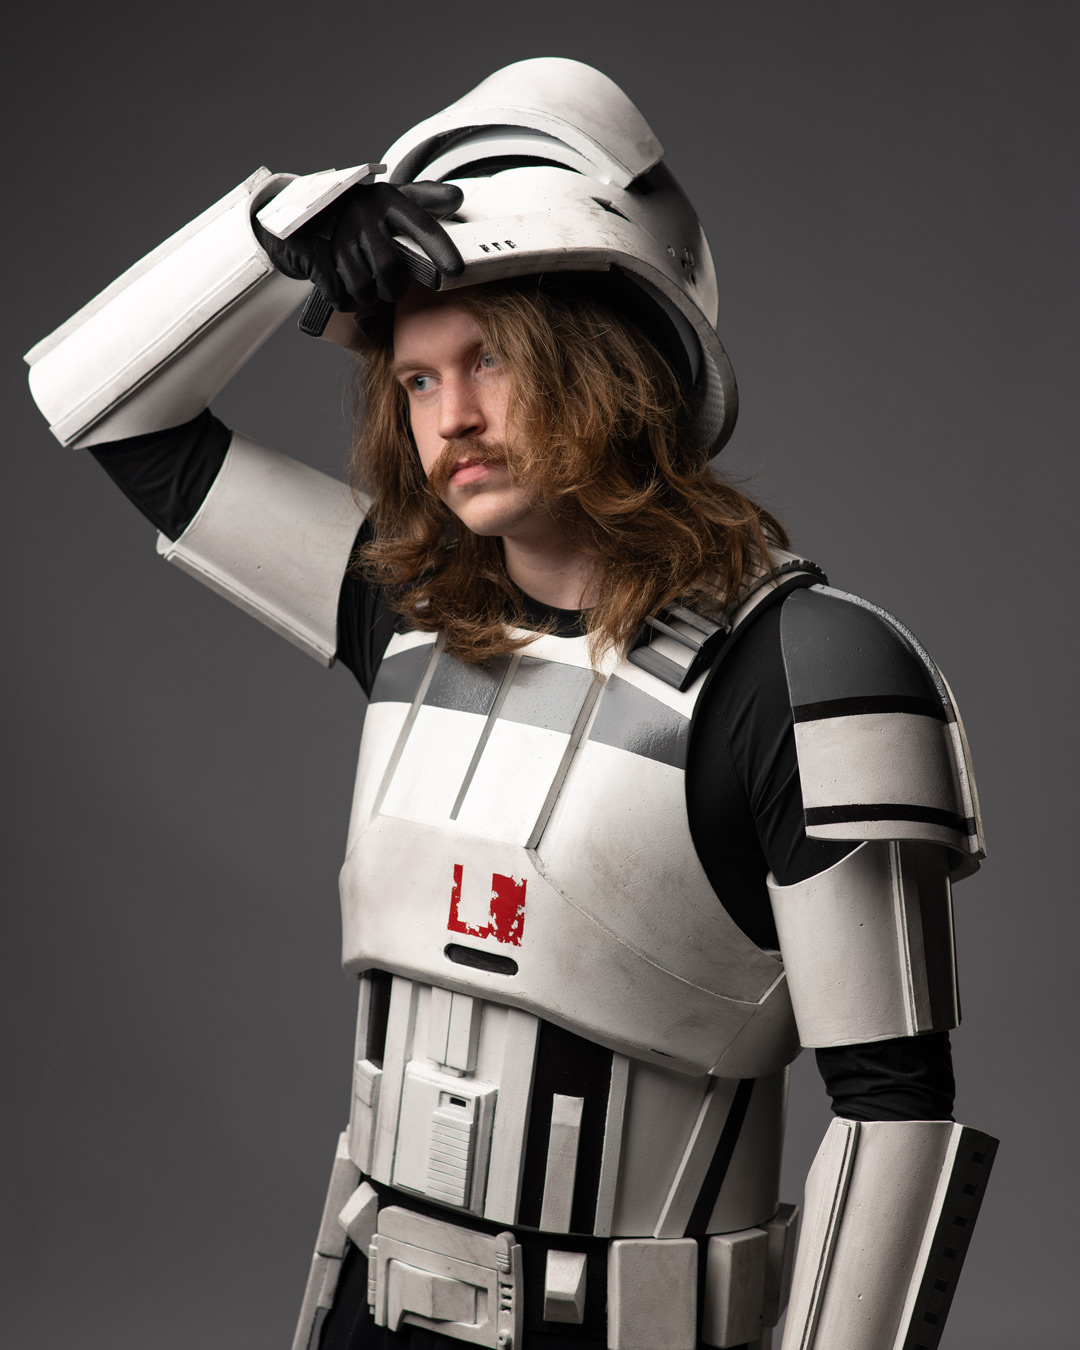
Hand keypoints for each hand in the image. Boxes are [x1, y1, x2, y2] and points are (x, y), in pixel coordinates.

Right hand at [253, 181, 464, 313]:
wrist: (295, 214)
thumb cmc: (353, 211)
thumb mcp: (386, 198)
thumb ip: (423, 198)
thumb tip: (457, 198)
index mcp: (386, 200)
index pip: (420, 224)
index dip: (440, 249)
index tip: (456, 271)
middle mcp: (362, 213)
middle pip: (389, 268)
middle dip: (393, 288)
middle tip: (392, 288)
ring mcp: (336, 235)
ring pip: (364, 286)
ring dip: (368, 297)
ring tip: (367, 287)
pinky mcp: (315, 255)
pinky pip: (340, 295)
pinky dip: (346, 300)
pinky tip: (346, 288)